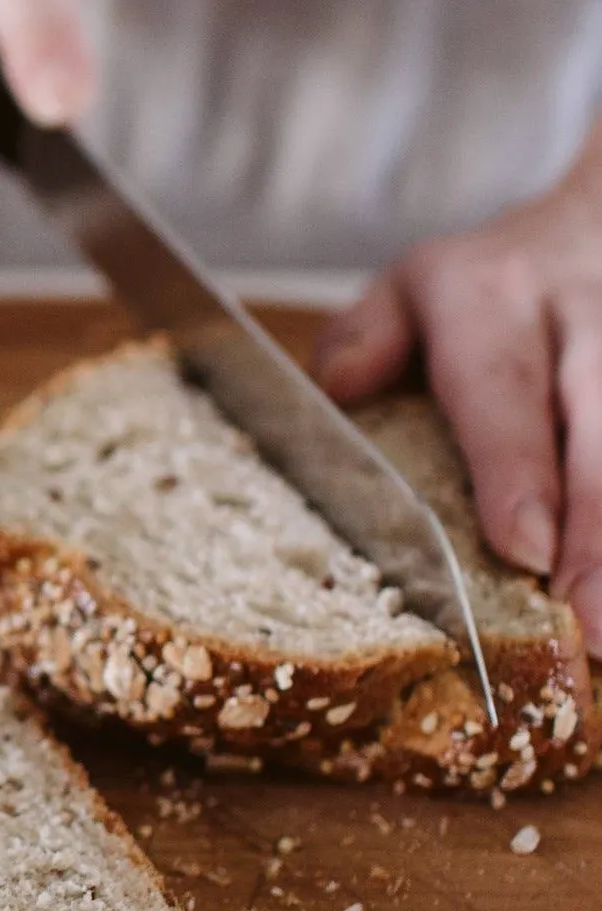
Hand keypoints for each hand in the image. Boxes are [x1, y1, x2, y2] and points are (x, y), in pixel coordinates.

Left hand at [317, 137, 601, 651]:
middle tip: (594, 622)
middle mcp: (581, 322)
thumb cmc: (491, 289)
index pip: (503, 392)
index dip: (518, 473)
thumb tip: (336, 388)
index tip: (526, 547)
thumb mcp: (410, 288)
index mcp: (491, 301)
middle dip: (600, 534)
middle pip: (601, 434)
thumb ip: (365, 337)